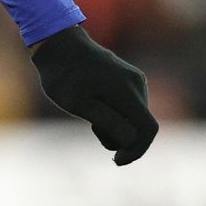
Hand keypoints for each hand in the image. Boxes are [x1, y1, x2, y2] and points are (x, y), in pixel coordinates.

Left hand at [30, 24, 157, 165]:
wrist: (57, 44)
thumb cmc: (63, 76)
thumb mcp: (78, 103)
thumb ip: (106, 121)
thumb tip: (131, 138)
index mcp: (127, 91)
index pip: (148, 129)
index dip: (137, 151)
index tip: (116, 161)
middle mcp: (137, 84)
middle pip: (140, 126)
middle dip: (119, 137)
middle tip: (91, 126)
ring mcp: (134, 80)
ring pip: (134, 117)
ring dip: (115, 125)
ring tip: (90, 112)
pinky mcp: (128, 79)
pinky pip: (128, 106)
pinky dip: (114, 114)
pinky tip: (95, 104)